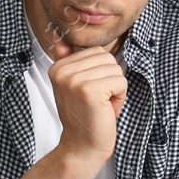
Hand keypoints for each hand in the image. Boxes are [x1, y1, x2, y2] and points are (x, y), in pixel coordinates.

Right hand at [46, 42, 126, 166]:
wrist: (81, 146)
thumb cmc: (82, 116)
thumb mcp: (70, 84)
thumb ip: (66, 58)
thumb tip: (57, 32)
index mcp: (58, 67)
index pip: (95, 51)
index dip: (100, 72)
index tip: (88, 93)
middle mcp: (63, 71)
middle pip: (106, 57)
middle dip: (110, 79)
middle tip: (97, 100)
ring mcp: (75, 80)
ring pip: (115, 69)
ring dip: (115, 89)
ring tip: (101, 105)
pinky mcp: (90, 91)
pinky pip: (120, 82)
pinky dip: (119, 98)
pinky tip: (106, 110)